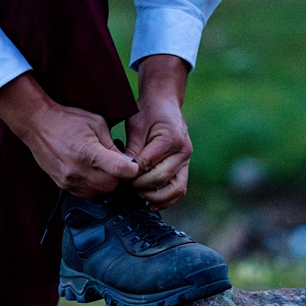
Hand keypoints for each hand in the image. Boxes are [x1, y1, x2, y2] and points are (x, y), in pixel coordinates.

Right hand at [0, 73, 137, 196]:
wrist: (37, 124)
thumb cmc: (68, 119)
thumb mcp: (97, 123)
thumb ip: (112, 145)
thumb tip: (126, 162)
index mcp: (88, 151)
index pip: (119, 170)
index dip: (131, 169)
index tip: (132, 165)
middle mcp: (78, 169)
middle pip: (111, 186)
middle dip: (118, 177)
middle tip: (116, 165)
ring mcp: (68, 180)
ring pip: (99, 192)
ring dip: (105, 183)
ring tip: (101, 168)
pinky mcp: (62, 185)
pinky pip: (86, 193)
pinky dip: (93, 186)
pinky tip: (90, 172)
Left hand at [125, 55, 192, 208]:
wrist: (165, 103)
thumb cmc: (148, 112)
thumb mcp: (135, 126)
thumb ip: (131, 149)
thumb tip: (123, 172)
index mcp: (171, 139)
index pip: (147, 164)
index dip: (131, 174)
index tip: (118, 177)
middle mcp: (183, 151)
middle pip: (161, 178)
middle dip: (140, 186)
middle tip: (124, 186)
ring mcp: (187, 160)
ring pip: (175, 189)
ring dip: (155, 197)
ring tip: (137, 195)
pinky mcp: (185, 166)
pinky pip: (179, 189)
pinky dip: (166, 199)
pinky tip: (150, 202)